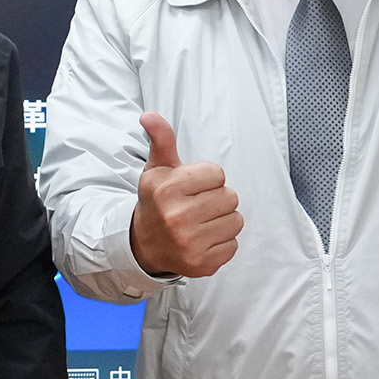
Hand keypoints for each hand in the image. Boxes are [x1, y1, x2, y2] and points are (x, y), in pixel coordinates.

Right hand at [128, 113, 239, 277]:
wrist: (143, 245)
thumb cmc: (157, 202)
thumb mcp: (156, 169)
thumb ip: (161, 140)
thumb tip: (150, 115)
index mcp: (166, 188)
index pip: (217, 173)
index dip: (207, 179)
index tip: (190, 188)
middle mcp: (176, 216)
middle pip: (230, 197)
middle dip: (217, 200)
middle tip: (196, 206)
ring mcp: (189, 242)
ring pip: (236, 221)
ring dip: (222, 221)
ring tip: (201, 223)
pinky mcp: (202, 263)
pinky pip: (233, 245)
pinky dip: (222, 243)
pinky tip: (202, 240)